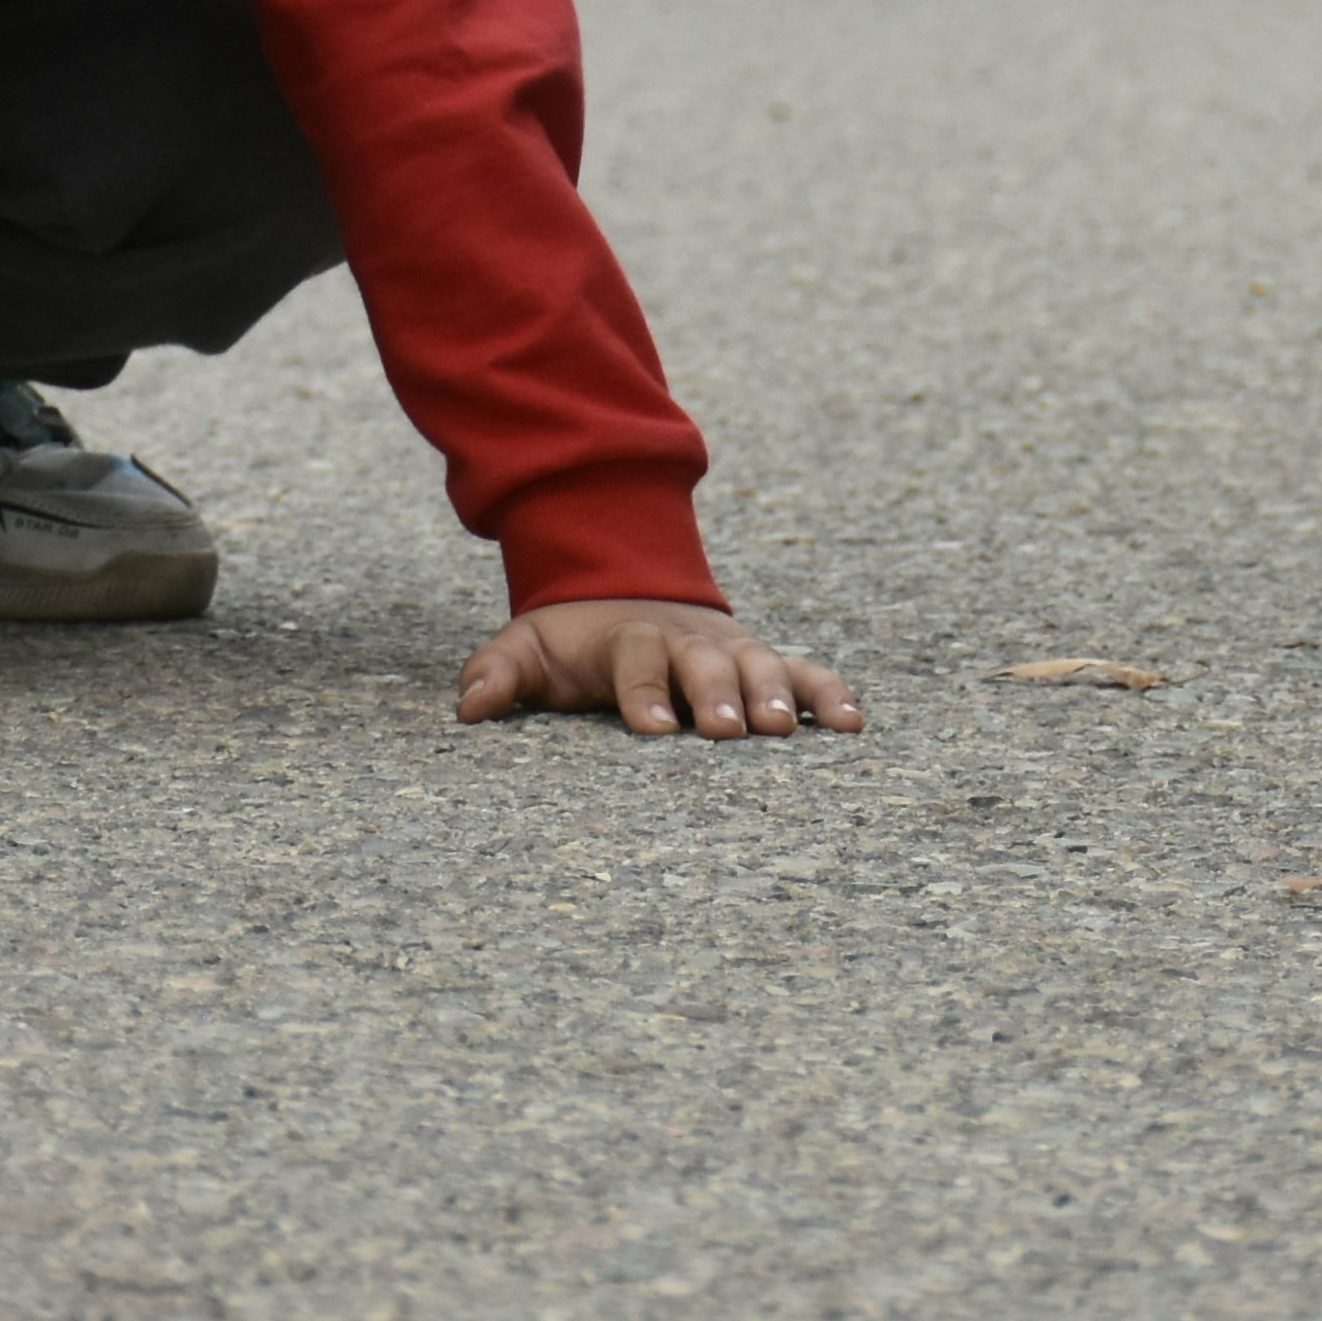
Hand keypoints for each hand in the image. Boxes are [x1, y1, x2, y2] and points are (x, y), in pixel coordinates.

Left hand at [456, 598, 865, 739]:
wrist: (630, 589)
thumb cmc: (576, 641)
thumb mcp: (527, 648)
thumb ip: (498, 673)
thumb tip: (468, 707)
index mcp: (629, 637)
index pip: (636, 660)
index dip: (643, 691)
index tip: (652, 729)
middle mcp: (687, 641)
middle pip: (706, 663)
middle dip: (719, 695)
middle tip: (731, 732)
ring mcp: (731, 649)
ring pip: (761, 665)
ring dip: (778, 695)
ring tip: (788, 730)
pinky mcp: (765, 661)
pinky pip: (806, 673)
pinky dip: (830, 693)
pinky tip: (853, 725)